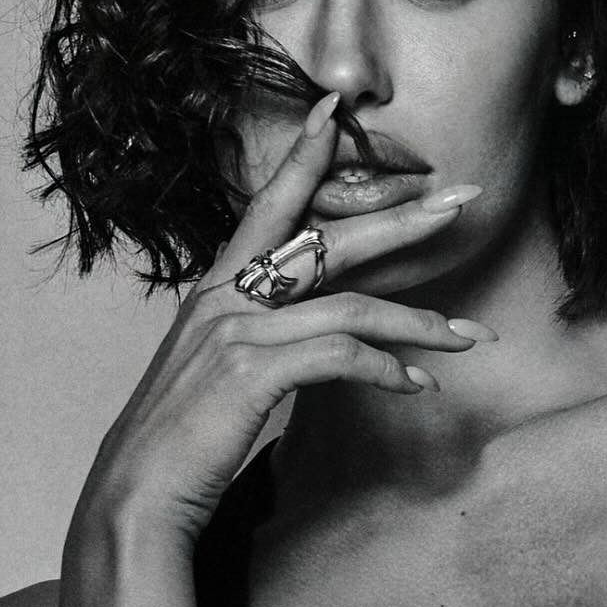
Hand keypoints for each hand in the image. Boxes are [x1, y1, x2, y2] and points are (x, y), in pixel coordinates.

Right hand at [75, 89, 492, 541]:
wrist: (136, 496)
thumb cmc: (181, 443)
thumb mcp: (216, 376)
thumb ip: (259, 344)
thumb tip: (312, 342)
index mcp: (215, 290)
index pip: (268, 207)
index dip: (302, 156)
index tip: (337, 110)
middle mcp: (224, 297)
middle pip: (329, 240)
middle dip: (403, 218)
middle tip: (463, 199)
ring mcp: (237, 330)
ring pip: (353, 305)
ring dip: (422, 322)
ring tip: (470, 337)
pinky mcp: (253, 370)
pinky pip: (343, 357)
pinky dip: (388, 370)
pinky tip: (416, 386)